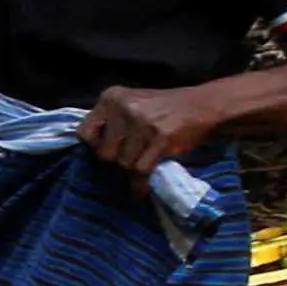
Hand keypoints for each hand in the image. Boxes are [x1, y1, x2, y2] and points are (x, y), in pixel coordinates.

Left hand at [83, 82, 221, 174]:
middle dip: (115, 163)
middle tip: (128, 164)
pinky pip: (141, 170)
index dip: (94, 148)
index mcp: (111, 97)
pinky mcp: (160, 137)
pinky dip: (140, 184)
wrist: (202, 105)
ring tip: (140, 172)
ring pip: (123, 164)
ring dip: (131, 174)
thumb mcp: (131, 105)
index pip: (84, 133)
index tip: (108, 153)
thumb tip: (91, 153)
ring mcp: (142, 122)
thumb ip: (110, 122)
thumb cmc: (163, 109)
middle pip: (104, 153)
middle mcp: (123, 107)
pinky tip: (142, 188)